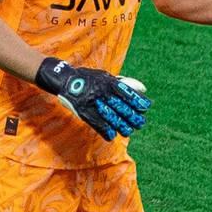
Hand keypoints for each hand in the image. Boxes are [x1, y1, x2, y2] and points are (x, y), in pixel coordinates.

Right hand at [34, 57, 151, 140]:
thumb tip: (143, 89)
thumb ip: (123, 83)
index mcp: (109, 82)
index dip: (138, 102)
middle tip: (140, 123)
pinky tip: (111, 135)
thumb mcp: (106, 76)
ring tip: (128, 131)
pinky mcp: (84, 111)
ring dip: (121, 126)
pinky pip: (98, 124)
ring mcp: (93, 102)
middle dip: (132, 117)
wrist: (65, 79)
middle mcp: (102, 92)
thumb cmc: (89, 78)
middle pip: (121, 107)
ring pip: (111, 117)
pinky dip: (106, 131)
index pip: (128, 93)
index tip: (146, 108)